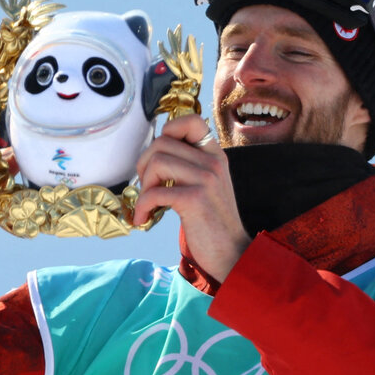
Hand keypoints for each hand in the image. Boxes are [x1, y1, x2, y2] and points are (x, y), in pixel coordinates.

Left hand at [134, 115, 250, 282]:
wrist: (232, 254)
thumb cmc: (212, 223)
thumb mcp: (207, 185)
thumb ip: (189, 166)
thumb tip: (154, 153)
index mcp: (215, 155)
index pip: (191, 120)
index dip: (167, 131)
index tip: (159, 157)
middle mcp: (213, 162)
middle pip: (162, 142)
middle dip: (144, 164)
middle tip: (147, 186)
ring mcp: (206, 179)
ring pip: (156, 162)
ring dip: (143, 185)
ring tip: (148, 203)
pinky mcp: (195, 199)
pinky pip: (155, 191)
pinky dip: (142, 206)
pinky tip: (144, 218)